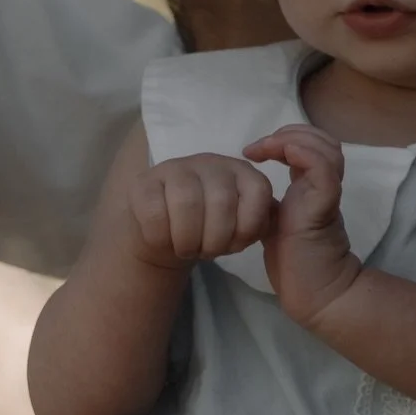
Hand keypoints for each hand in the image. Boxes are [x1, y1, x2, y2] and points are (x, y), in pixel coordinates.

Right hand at [129, 154, 273, 268]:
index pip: (259, 193)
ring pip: (188, 203)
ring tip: (187, 249)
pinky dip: (162, 237)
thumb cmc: (209, 230)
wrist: (164, 235)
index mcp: (241, 171)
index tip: (235, 245)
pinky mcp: (143, 182)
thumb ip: (260, 221)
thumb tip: (272, 220)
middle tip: (207, 252)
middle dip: (216, 240)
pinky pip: (155, 212)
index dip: (248, 228)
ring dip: (189, 240)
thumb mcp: (240, 227)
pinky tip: (164, 241)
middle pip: (222, 201)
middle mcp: (210, 162)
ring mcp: (175, 168)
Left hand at [244, 126, 361, 327]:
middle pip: (324, 140)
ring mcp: (326, 195)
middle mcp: (324, 187)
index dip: (286, 138)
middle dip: (292, 132)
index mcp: (312, 188)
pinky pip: (323, 170)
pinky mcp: (324, 206)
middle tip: (261, 145)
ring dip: (295, 139)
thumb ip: (268, 202)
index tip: (252, 151)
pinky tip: (283, 153)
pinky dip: (304, 154)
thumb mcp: (274, 223)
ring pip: (327, 149)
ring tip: (267, 148)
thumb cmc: (293, 263)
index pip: (311, 146)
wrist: (312, 292)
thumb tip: (245, 187)